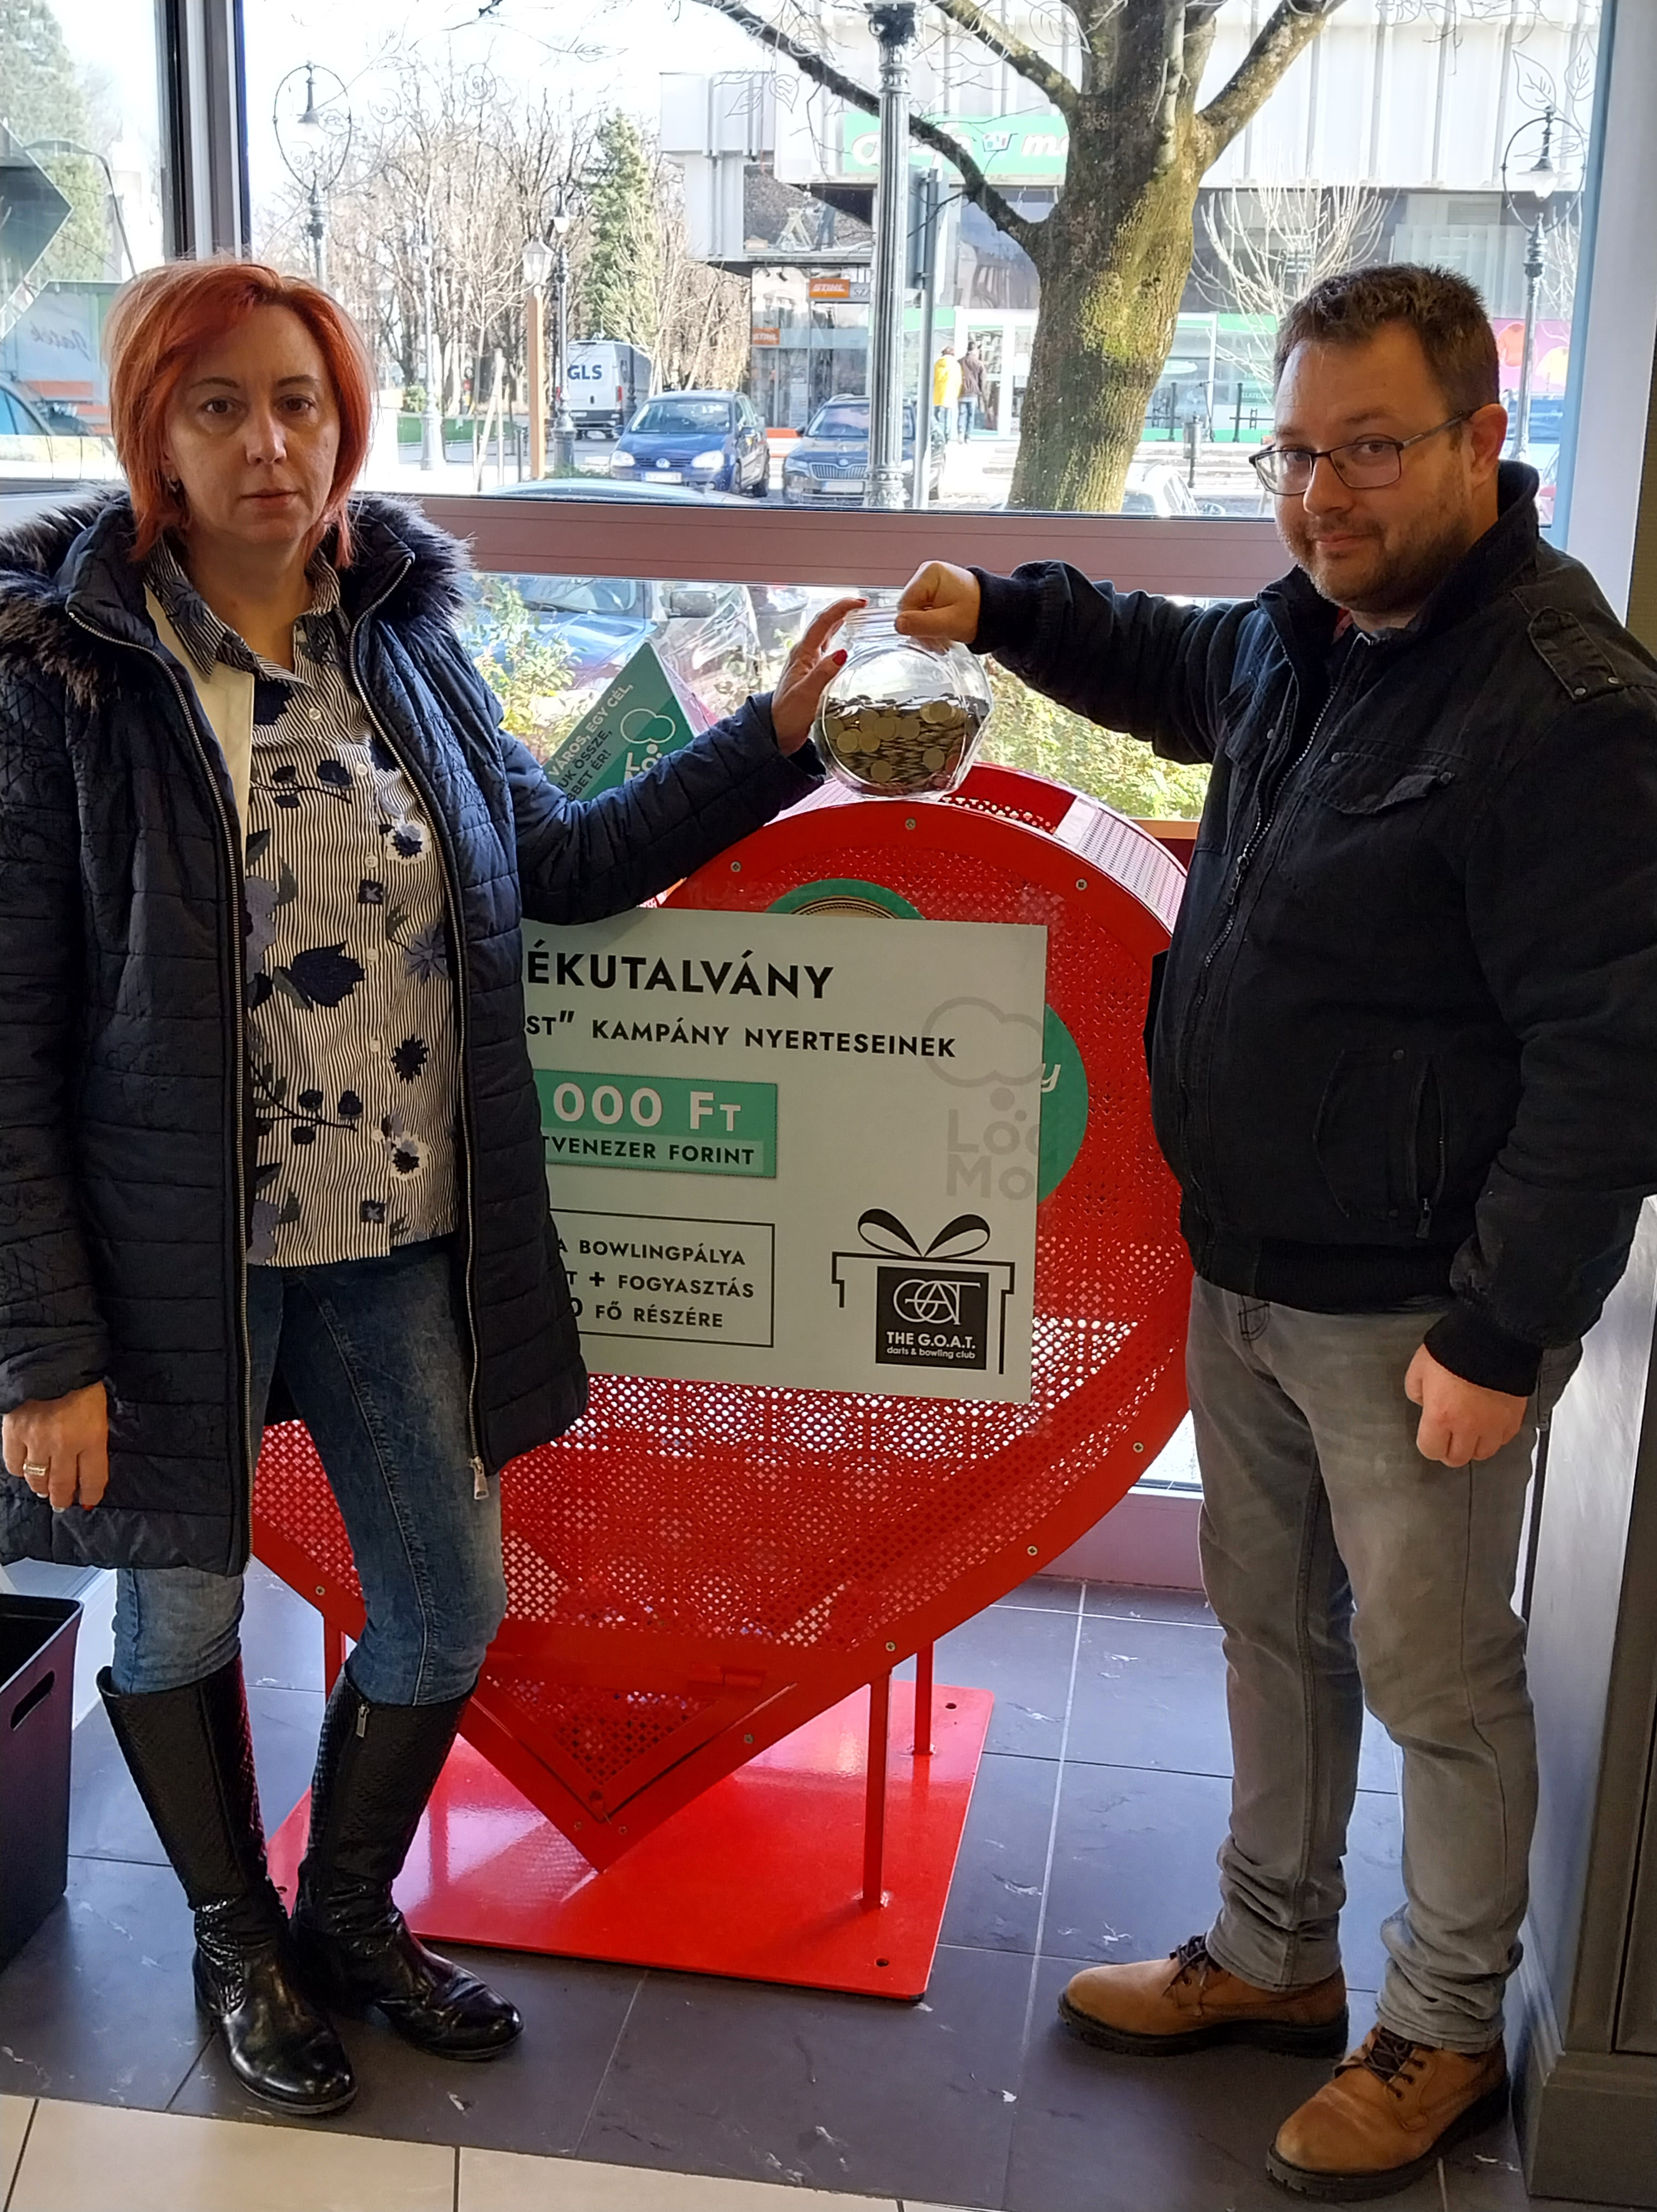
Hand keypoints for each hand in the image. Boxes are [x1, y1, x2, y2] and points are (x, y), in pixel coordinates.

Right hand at [3, 1382, 109, 1510]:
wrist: (53, 1358)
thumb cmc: (82, 1384)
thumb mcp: (99, 1412)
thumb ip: (93, 1441)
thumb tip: (86, 1470)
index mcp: (91, 1437)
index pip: (93, 1478)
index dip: (91, 1494)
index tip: (88, 1500)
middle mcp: (64, 1443)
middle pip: (62, 1485)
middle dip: (63, 1498)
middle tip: (62, 1502)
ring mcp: (36, 1439)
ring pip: (36, 1478)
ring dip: (41, 1487)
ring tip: (44, 1488)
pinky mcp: (13, 1432)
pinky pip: (14, 1464)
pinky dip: (20, 1470)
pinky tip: (25, 1468)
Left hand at [770, 596, 864, 752]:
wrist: (778, 732)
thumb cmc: (787, 715)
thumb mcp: (807, 694)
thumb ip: (823, 673)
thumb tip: (842, 653)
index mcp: (802, 654)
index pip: (823, 622)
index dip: (841, 608)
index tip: (859, 603)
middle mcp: (804, 654)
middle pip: (823, 623)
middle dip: (842, 609)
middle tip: (862, 603)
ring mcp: (808, 663)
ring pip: (824, 634)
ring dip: (839, 621)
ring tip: (856, 614)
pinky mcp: (812, 674)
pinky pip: (826, 649)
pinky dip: (837, 639)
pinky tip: (845, 642)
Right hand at [894, 561, 980, 644]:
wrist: (996, 611)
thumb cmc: (978, 613)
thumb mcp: (949, 623)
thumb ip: (922, 624)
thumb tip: (898, 624)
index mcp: (929, 574)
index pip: (905, 605)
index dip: (914, 625)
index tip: (929, 640)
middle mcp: (927, 573)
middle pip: (909, 608)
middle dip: (922, 628)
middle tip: (939, 643)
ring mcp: (930, 581)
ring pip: (915, 611)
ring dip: (927, 629)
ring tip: (943, 639)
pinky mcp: (934, 590)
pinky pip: (923, 610)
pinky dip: (931, 623)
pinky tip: (943, 630)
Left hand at [1404, 1346, 1526, 1467]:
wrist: (1492, 1337)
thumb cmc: (1456, 1348)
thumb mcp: (1419, 1368)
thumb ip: (1417, 1391)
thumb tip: (1423, 1401)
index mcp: (1441, 1416)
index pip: (1431, 1450)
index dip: (1428, 1444)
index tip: (1429, 1438)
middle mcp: (1468, 1426)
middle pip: (1457, 1458)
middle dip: (1449, 1450)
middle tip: (1448, 1439)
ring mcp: (1494, 1424)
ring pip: (1484, 1453)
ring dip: (1474, 1446)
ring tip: (1469, 1432)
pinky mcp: (1514, 1418)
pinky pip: (1505, 1439)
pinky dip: (1496, 1435)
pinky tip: (1489, 1423)